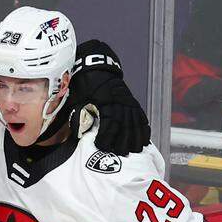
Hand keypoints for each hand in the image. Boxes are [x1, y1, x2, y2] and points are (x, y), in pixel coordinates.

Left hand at [70, 39, 150, 154]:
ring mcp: (128, 100)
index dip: (107, 137)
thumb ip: (78, 117)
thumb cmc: (84, 85)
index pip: (110, 122)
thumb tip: (79, 134)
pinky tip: (144, 139)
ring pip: (136, 122)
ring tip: (135, 150)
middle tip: (120, 153)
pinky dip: (143, 128)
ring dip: (136, 137)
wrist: (95, 68)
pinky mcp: (132, 101)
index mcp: (106, 100)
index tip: (102, 147)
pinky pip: (141, 116)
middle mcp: (120, 100)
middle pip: (126, 124)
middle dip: (124, 141)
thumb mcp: (77, 100)